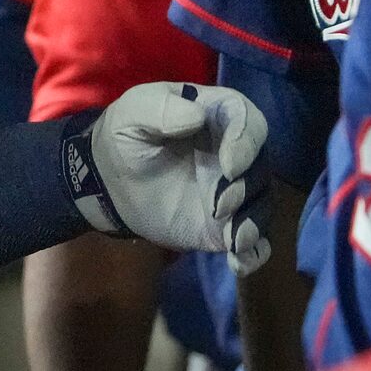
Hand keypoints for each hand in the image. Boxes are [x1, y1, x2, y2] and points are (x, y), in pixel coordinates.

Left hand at [88, 82, 271, 272]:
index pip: (248, 121)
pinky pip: (253, 241)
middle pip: (259, 166)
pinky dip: (253, 254)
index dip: (246, 141)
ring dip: (253, 222)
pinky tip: (238, 262)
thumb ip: (159, 107)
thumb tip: (197, 115)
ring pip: (261, 203)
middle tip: (219, 206)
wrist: (110, 183)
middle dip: (246, 188)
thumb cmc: (124, 139)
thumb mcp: (131, 113)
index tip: (230, 166)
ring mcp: (231, 191)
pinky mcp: (224, 225)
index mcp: (215, 117)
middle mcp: (232, 153)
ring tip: (234, 241)